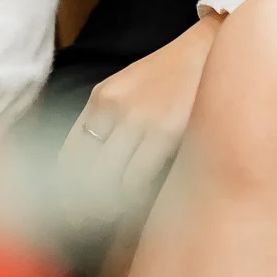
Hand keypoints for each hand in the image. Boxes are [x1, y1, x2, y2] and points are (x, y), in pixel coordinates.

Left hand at [56, 12, 224, 217]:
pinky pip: (141, 177)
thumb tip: (90, 165)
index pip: (69, 152)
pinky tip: (134, 211)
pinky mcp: (168, 131)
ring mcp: (139, 120)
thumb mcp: (127, 88)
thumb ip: (107, 120)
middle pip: (86, 170)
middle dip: (81, 204)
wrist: (211, 47)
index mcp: (100, 99)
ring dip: (108, 206)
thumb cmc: (170, 74)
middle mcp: (114, 108)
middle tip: (82, 230)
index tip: (65, 211)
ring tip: (107, 228)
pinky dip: (134, 198)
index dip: (65, 186)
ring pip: (113, 179)